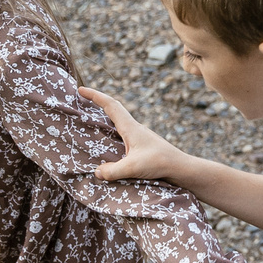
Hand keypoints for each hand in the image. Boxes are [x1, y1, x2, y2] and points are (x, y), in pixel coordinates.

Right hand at [74, 85, 189, 182]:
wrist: (180, 168)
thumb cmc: (159, 163)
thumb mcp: (133, 168)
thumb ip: (113, 170)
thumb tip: (96, 172)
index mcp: (131, 128)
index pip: (111, 105)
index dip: (95, 96)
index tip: (81, 90)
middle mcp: (134, 128)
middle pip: (113, 110)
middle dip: (97, 104)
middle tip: (82, 102)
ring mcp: (139, 136)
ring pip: (118, 123)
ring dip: (104, 120)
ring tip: (89, 123)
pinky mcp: (141, 146)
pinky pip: (122, 135)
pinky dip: (111, 134)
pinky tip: (107, 146)